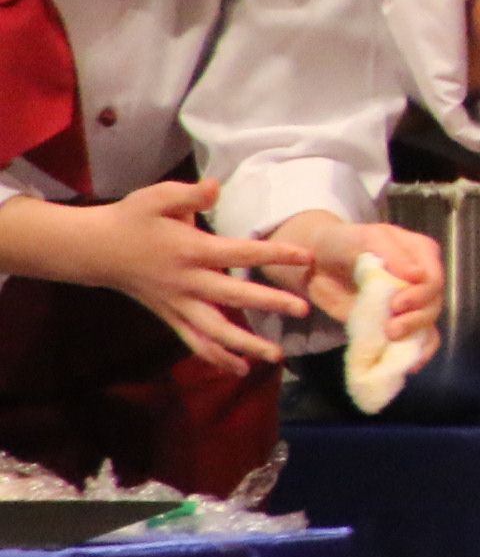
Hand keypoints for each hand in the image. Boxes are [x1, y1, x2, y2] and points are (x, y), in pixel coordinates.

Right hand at [55, 183, 314, 373]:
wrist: (95, 250)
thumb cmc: (132, 219)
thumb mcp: (157, 197)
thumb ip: (190, 195)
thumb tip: (215, 187)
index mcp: (190, 250)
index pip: (240, 252)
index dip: (274, 254)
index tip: (307, 257)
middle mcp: (187, 282)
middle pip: (233, 296)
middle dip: (269, 303)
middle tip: (304, 310)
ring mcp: (177, 303)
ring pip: (213, 330)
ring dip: (244, 345)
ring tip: (277, 356)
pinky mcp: (169, 316)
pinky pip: (194, 341)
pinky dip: (215, 357)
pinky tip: (241, 369)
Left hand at [265, 214, 447, 346]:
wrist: (318, 263)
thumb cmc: (344, 243)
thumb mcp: (367, 238)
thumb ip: (393, 255)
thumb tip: (419, 276)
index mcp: (421, 254)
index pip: (434, 278)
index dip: (420, 294)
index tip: (397, 305)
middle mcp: (421, 280)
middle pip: (433, 304)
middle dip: (416, 319)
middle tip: (392, 329)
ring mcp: (410, 304)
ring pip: (428, 324)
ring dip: (415, 336)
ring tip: (392, 339)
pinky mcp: (395, 323)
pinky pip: (417, 341)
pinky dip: (418, 353)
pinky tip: (412, 365)